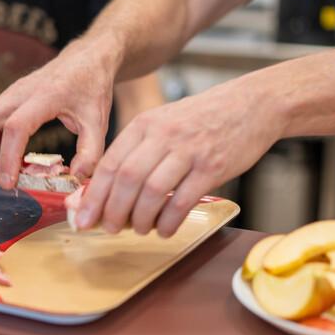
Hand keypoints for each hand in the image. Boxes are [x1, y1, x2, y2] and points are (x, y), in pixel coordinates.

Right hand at [0, 42, 118, 188]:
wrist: (88, 58)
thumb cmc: (93, 87)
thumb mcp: (99, 122)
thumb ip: (90, 152)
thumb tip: (75, 179)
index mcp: (46, 96)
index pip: (15, 127)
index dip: (7, 157)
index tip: (10, 182)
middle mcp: (22, 91)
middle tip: (1, 182)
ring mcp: (12, 91)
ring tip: (0, 173)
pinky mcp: (9, 96)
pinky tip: (6, 158)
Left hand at [75, 77, 282, 236]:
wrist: (251, 105)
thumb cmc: (202, 119)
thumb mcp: (163, 123)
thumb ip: (137, 151)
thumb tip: (107, 189)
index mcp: (145, 124)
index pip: (110, 163)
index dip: (94, 195)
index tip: (83, 217)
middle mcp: (163, 135)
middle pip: (126, 179)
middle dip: (112, 210)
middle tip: (108, 228)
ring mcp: (189, 151)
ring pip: (152, 191)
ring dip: (140, 218)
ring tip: (138, 229)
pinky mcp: (212, 167)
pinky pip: (182, 200)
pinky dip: (169, 221)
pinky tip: (164, 229)